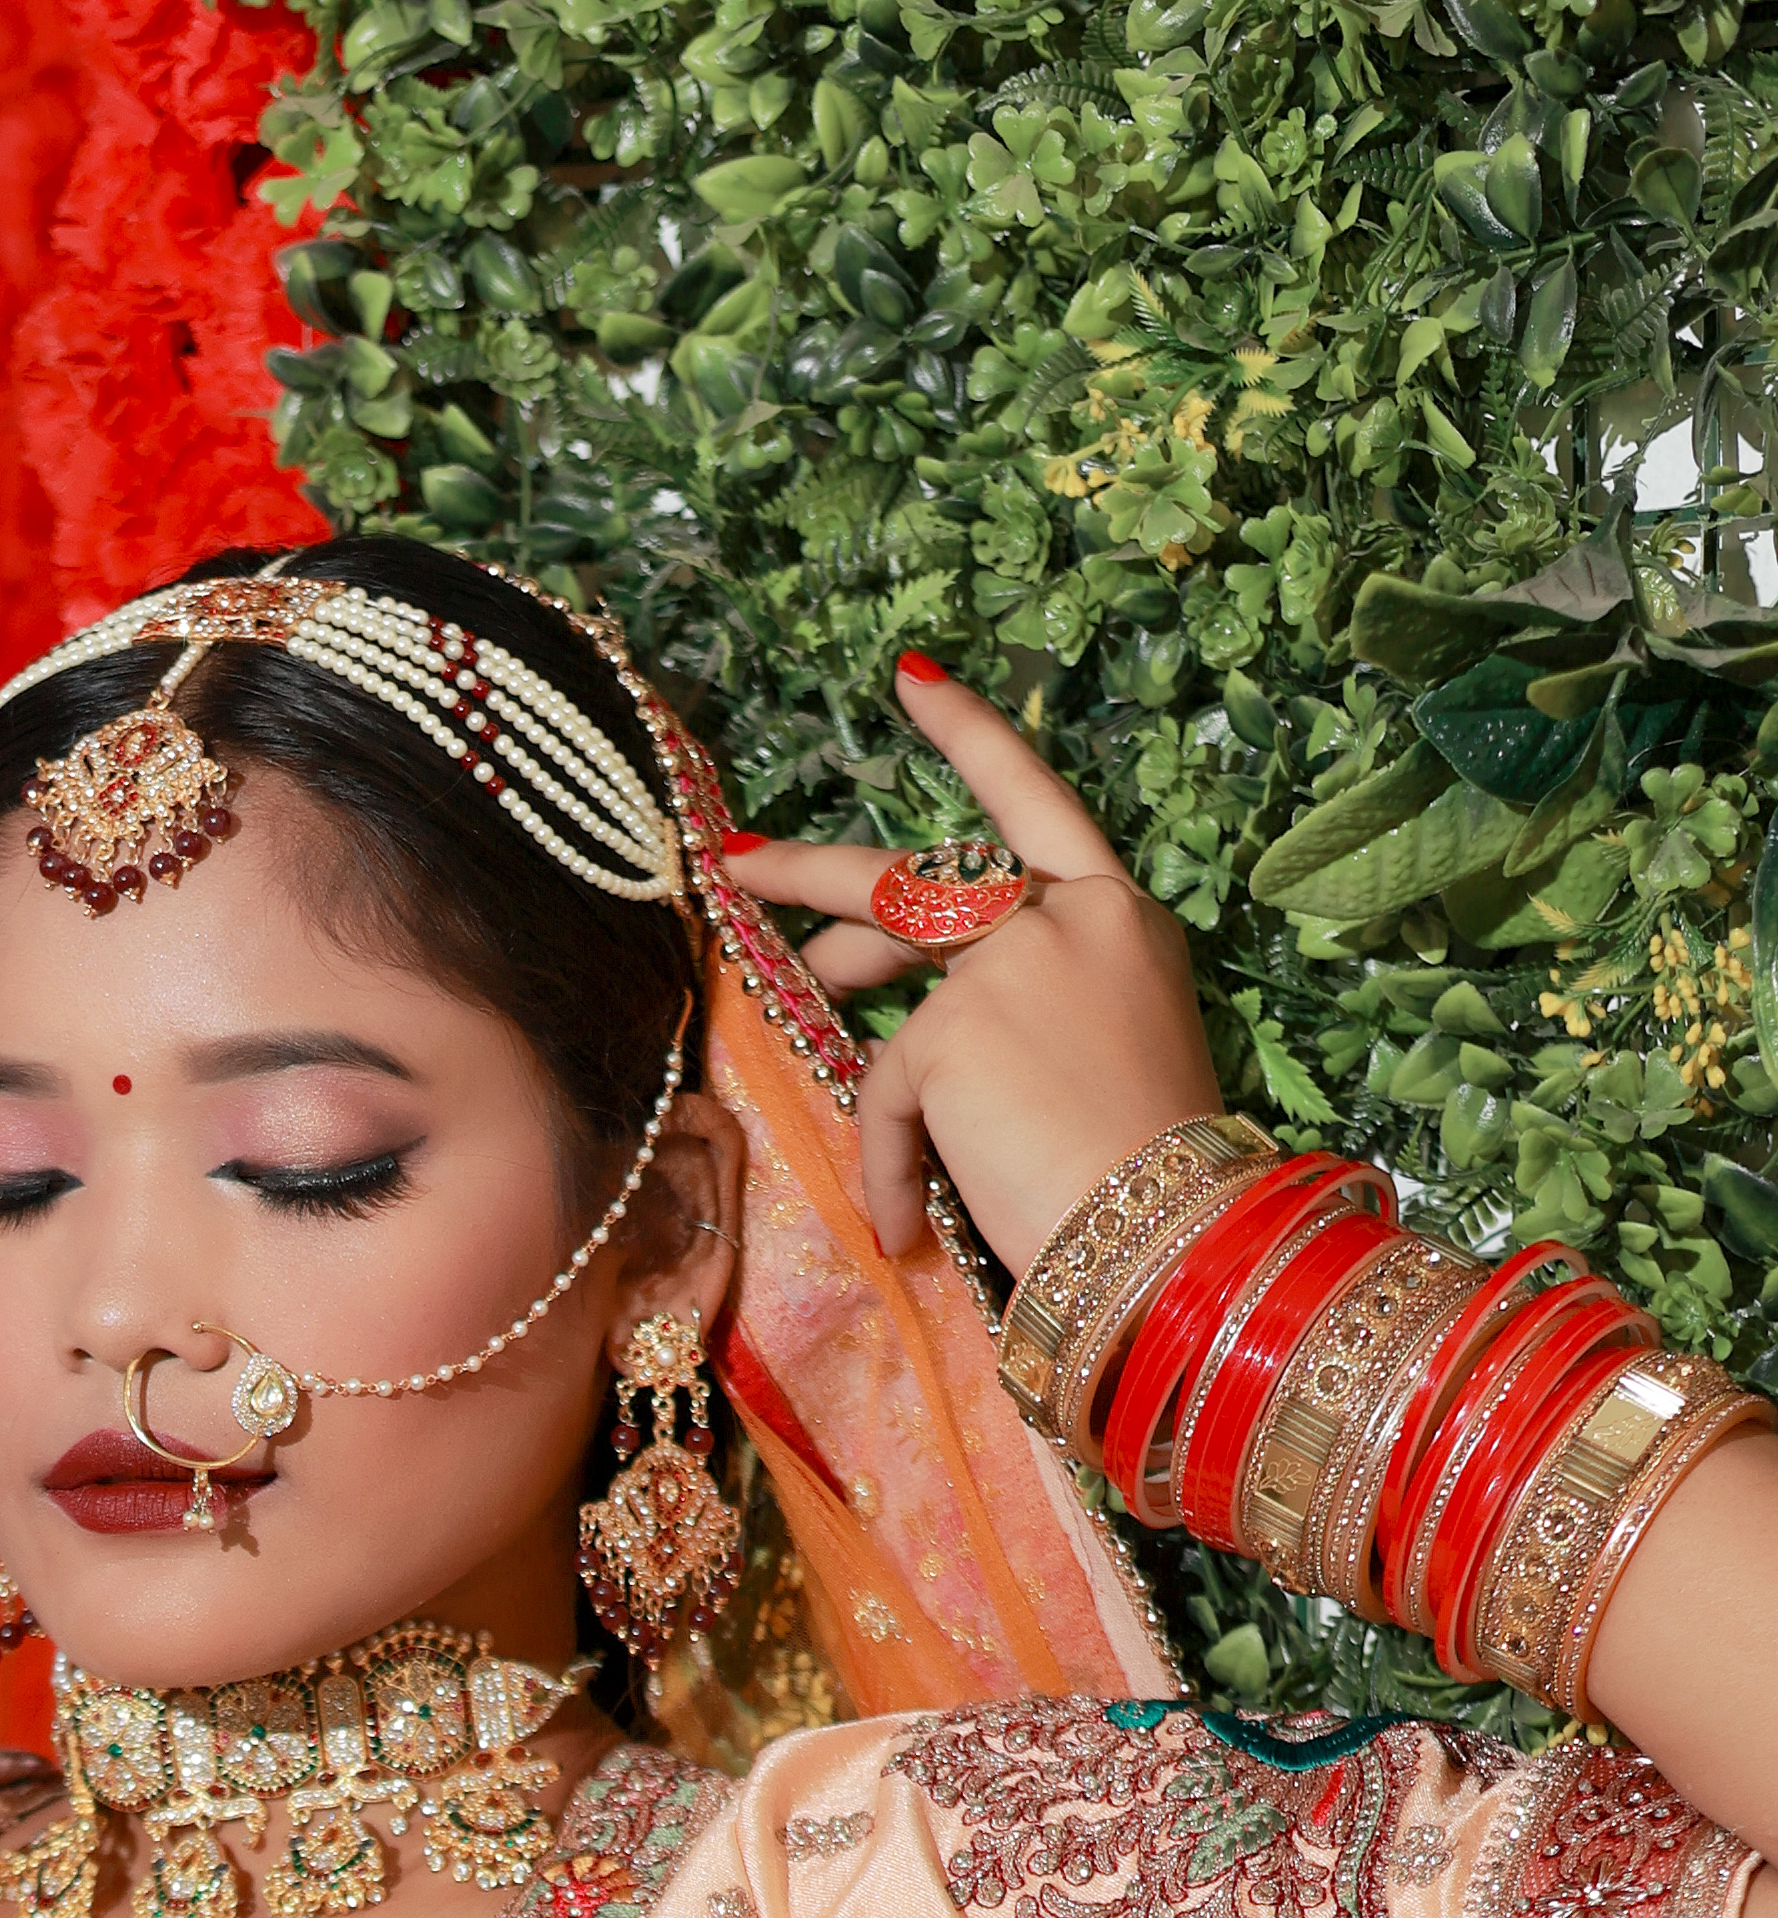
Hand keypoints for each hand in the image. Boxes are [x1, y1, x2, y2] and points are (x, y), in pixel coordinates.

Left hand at [724, 653, 1222, 1275]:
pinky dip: (888, 1156)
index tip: (914, 680)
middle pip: (923, 868)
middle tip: (747, 859)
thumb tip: (905, 1006)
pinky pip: (888, 1089)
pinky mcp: (953, 1030)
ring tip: (769, 958)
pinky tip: (897, 1219)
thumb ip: (1018, 1007)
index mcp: (1120, 918)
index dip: (974, 737)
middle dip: (823, 865)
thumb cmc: (1143, 1175)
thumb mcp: (1099, 1055)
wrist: (1170, 1237)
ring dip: (816, 941)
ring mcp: (1009, 962)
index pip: (1038, 802)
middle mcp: (1068, 916)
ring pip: (880, 934)